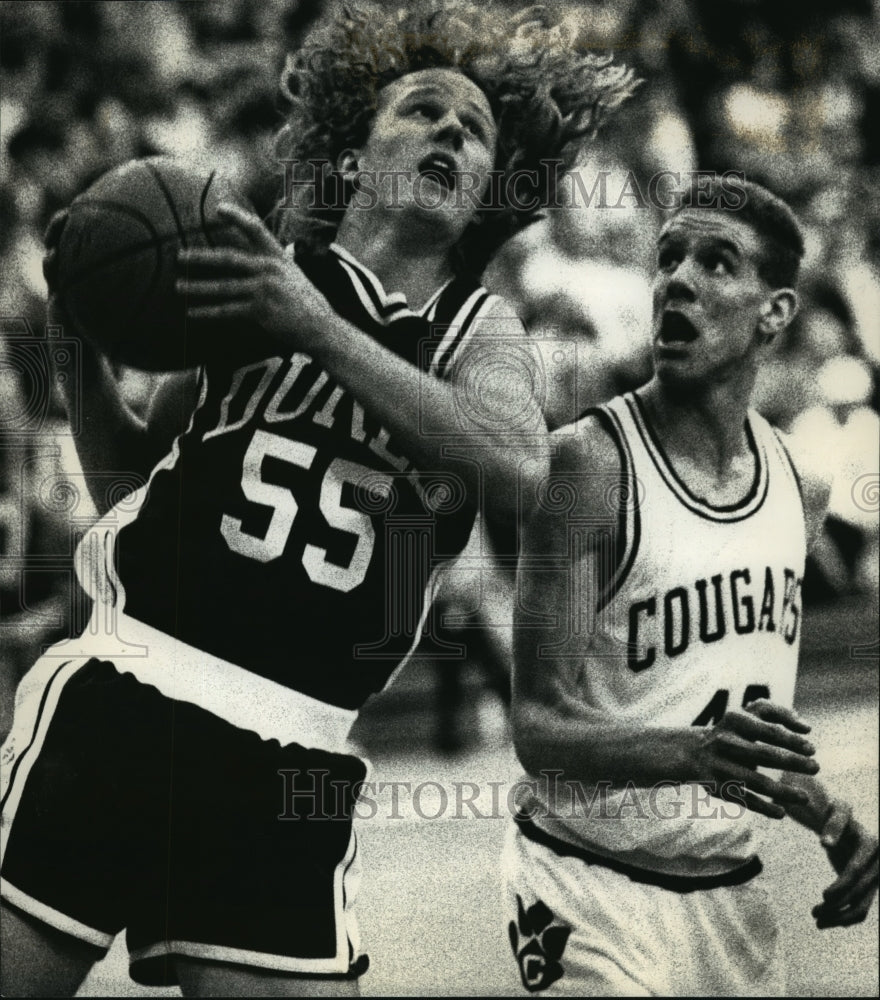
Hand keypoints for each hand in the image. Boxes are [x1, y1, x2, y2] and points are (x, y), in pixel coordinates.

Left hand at [175, 204, 332, 345]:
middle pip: (229, 258)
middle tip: (179, 255)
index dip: (237, 217)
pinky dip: (208, 313)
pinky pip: (227, 311)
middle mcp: (269, 270)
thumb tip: (250, 261)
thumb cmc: (307, 303)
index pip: (256, 230)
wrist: (322, 328)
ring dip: (197, 288)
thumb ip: (272, 265)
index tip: (218, 208)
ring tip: (178, 287)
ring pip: (223, 287)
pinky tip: (192, 314)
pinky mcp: (260, 311)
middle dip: (201, 257)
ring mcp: (264, 290)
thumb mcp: (292, 276)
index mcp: (278, 257)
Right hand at [695, 699, 818, 818]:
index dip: (793, 740)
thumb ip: (775, 712)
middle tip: (816, 768)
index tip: (813, 749)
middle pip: (764, 754)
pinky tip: (781, 813)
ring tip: (805, 798)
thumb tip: (806, 728)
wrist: (693, 752)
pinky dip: (764, 808)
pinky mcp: (717, 787)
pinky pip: (744, 800)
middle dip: (793, 762)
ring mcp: (719, 765)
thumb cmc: (733, 732)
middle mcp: (724, 741)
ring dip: (783, 792)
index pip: (769, 730)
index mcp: (734, 720)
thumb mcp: (747, 715)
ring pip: (756, 781)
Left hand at [812, 803, 878, 928]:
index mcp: (871, 844)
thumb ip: (833, 824)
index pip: (856, 870)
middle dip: (838, 904)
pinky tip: (825, 920)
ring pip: (862, 906)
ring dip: (840, 917)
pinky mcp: (868, 886)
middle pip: (858, 891)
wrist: (843, 820)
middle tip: (814, 912)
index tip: (824, 896)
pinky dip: (844, 917)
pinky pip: (860, 908)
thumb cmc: (836, 812)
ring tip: (816, 919)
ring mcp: (875, 877)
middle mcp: (877, 863)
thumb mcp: (836, 810)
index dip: (841, 885)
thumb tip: (826, 843)